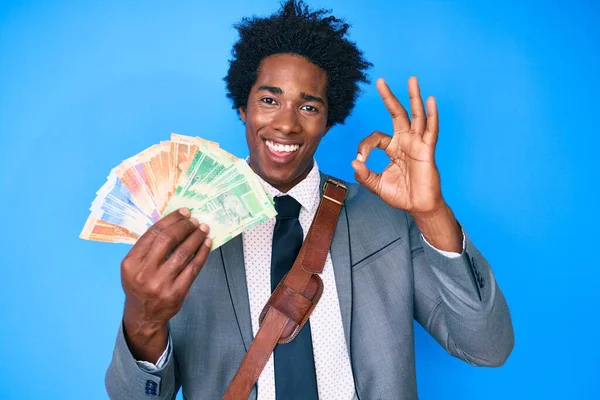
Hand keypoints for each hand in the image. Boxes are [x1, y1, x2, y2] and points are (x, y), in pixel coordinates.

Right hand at [120, 208, 211, 361]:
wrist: (143, 315)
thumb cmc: (140, 285)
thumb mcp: (134, 266)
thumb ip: (149, 247)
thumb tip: (175, 223)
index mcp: (131, 262)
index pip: (153, 233)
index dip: (171, 220)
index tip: (184, 213)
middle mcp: (144, 272)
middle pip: (168, 240)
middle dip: (185, 227)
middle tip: (195, 220)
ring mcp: (160, 284)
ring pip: (183, 253)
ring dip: (196, 237)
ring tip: (203, 229)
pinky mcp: (176, 292)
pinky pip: (193, 268)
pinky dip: (202, 253)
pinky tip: (207, 244)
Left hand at [352, 77, 443, 215]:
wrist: (418, 207)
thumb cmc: (401, 195)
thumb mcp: (377, 185)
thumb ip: (365, 175)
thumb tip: (354, 162)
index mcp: (392, 148)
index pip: (375, 137)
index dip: (365, 146)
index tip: (360, 159)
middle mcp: (405, 142)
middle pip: (397, 114)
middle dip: (388, 97)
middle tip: (380, 81)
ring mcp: (417, 144)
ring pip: (416, 116)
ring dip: (413, 97)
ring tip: (411, 80)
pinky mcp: (427, 150)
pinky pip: (430, 130)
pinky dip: (431, 115)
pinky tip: (430, 100)